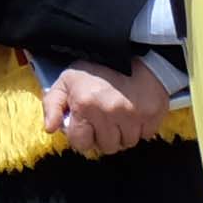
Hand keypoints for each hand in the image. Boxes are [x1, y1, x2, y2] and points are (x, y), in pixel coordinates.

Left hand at [45, 61, 160, 160]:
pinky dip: (140, 128)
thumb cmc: (96, 70)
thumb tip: (49, 129)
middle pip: (107, 147)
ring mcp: (133, 116)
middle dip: (104, 137)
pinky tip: (133, 113)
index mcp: (84, 105)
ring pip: (127, 143)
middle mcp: (109, 113)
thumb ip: (52, 104)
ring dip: (123, 134)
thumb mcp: (66, 81)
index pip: (81, 143)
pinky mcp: (153, 115)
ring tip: (119, 116)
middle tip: (104, 121)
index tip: (86, 128)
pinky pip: (146, 136)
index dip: (82, 137)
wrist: (132, 54)